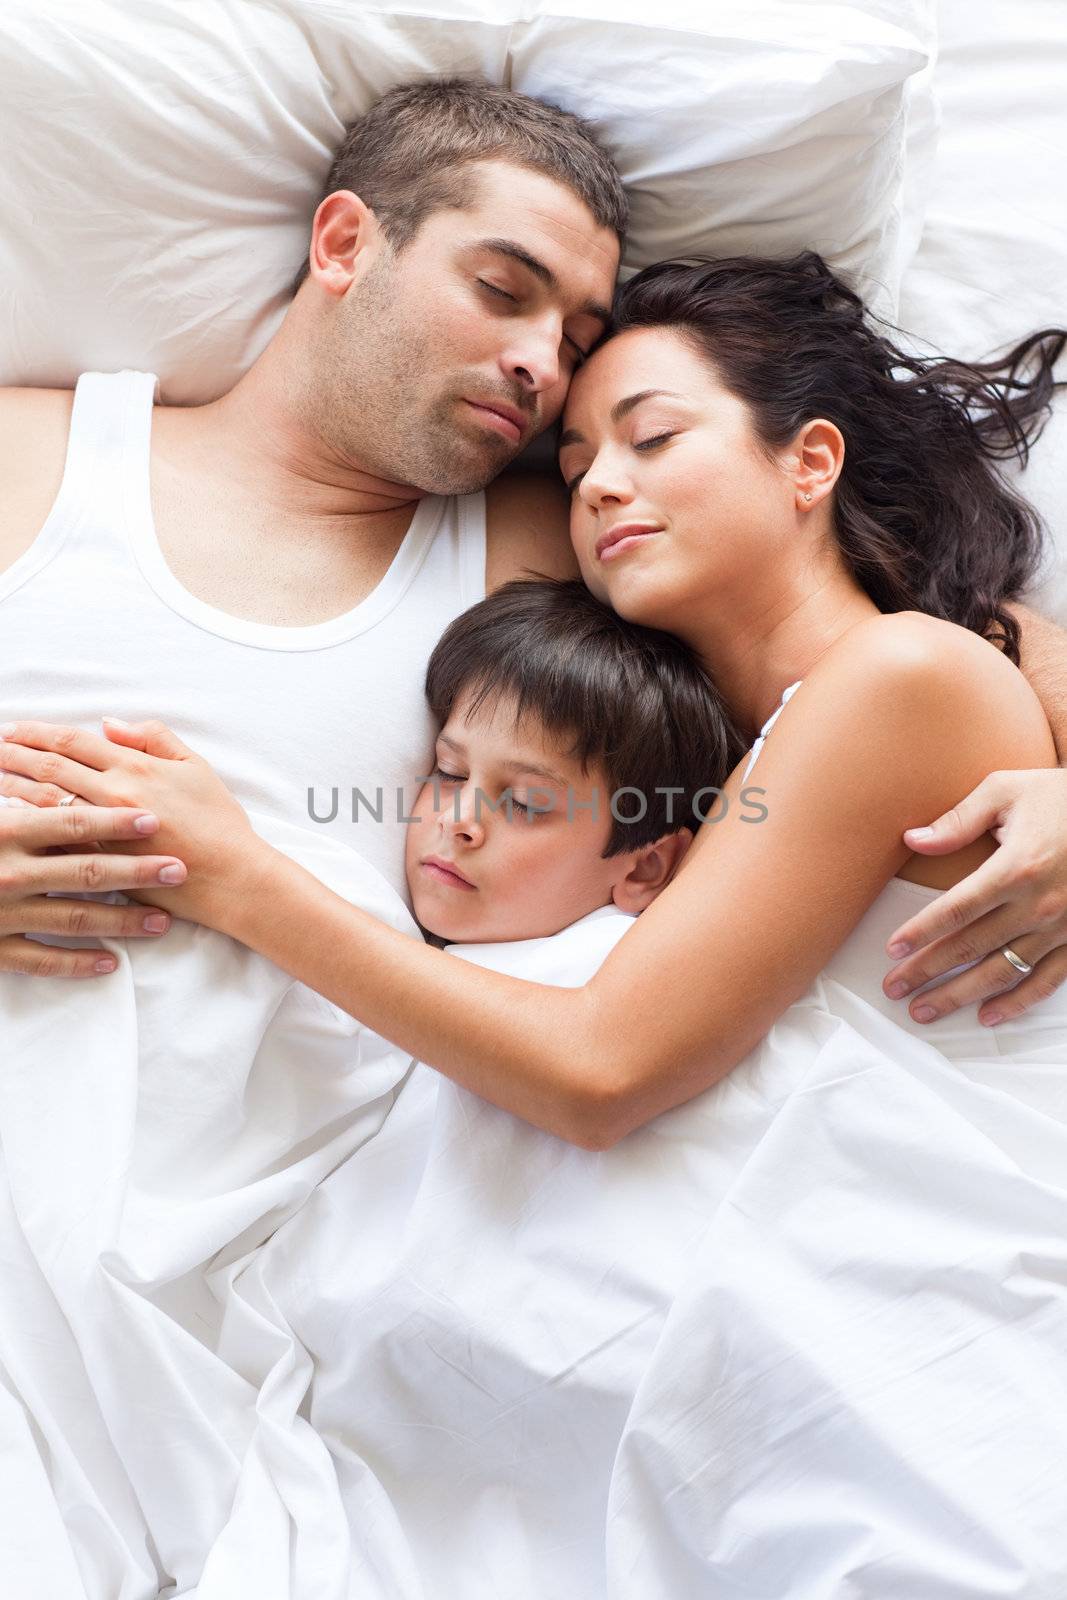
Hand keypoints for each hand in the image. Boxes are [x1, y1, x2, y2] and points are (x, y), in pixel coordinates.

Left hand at [0, 718, 262, 933]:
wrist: (232, 877)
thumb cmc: (220, 824)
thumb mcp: (195, 767)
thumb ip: (154, 739)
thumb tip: (111, 724)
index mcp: (136, 768)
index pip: (73, 742)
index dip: (38, 732)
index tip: (12, 729)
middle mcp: (114, 795)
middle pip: (50, 767)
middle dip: (14, 754)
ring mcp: (105, 831)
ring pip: (46, 802)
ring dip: (13, 788)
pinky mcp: (104, 863)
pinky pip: (57, 841)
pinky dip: (31, 828)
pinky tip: (14, 822)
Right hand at [0, 800, 186, 976]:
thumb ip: (27, 813)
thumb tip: (73, 793)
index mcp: (7, 833)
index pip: (72, 824)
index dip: (116, 823)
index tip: (155, 822)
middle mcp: (8, 873)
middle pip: (85, 872)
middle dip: (138, 872)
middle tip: (178, 871)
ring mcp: (2, 914)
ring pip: (74, 918)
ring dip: (123, 921)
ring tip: (161, 921)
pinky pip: (42, 960)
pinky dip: (79, 962)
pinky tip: (111, 962)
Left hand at [882, 768, 1066, 1025]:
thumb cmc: (1061, 797)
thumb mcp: (1007, 790)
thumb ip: (958, 819)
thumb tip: (911, 839)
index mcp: (1016, 867)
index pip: (955, 909)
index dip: (920, 933)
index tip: (892, 950)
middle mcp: (1039, 904)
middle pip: (970, 947)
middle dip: (927, 971)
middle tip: (893, 988)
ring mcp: (1062, 928)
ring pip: (1002, 972)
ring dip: (960, 995)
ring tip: (924, 1011)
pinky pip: (1046, 981)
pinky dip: (1017, 1003)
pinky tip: (988, 1016)